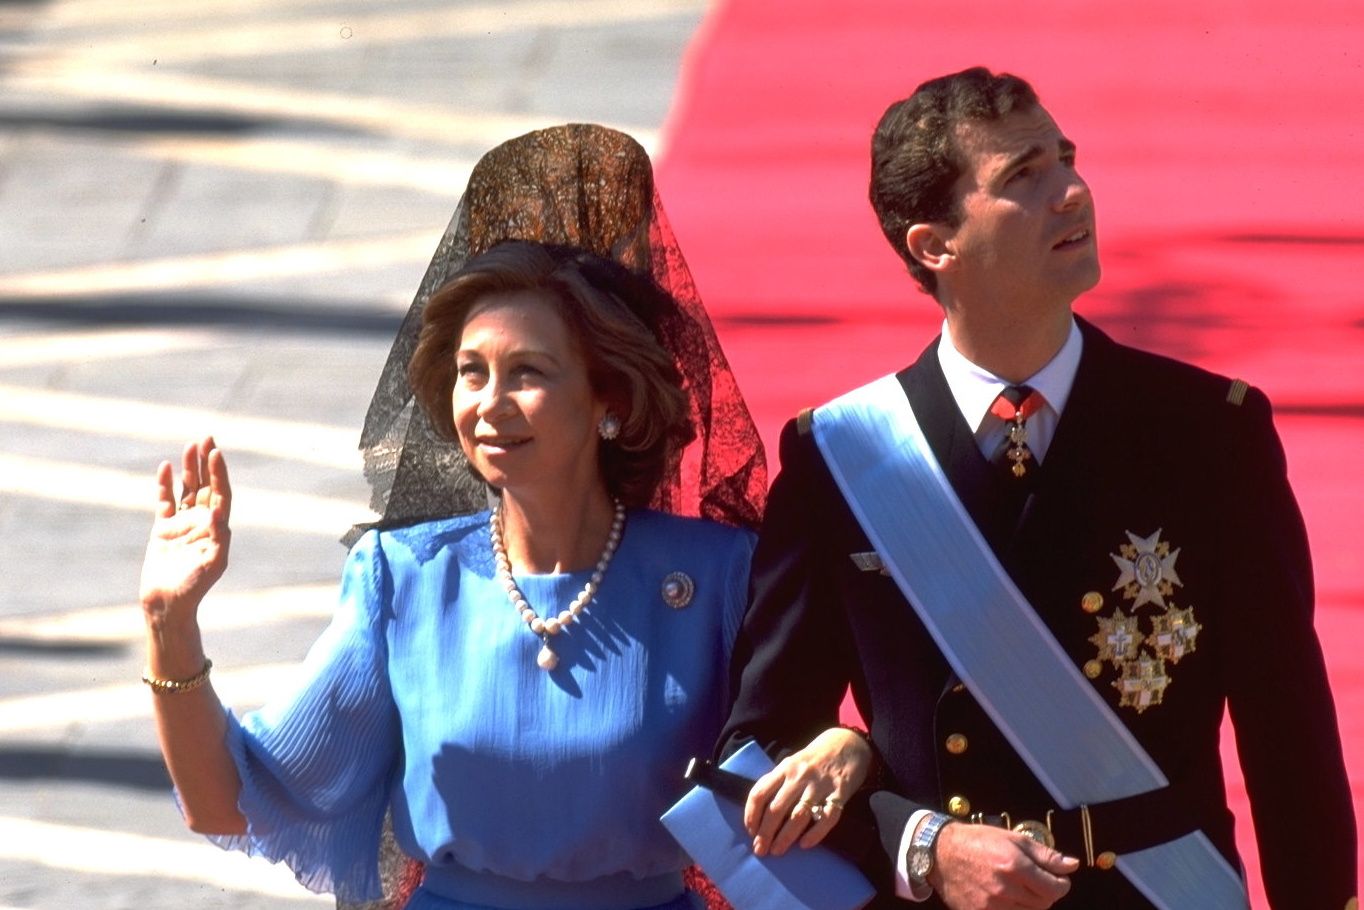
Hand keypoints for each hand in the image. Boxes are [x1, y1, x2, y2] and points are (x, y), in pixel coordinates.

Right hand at [139, 437, 232, 628]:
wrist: (168, 603)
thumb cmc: (194, 587)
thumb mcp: (212, 563)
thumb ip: (217, 536)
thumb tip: (218, 511)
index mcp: (217, 527)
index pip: (221, 493)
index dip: (219, 473)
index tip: (216, 452)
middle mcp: (202, 522)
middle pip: (206, 485)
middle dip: (207, 463)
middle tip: (208, 437)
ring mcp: (182, 524)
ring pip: (187, 489)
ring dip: (189, 468)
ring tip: (190, 445)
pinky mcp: (163, 530)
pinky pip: (164, 501)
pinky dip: (165, 485)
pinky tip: (165, 467)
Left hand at [744, 727, 872, 856]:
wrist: (848, 742)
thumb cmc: (815, 758)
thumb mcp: (793, 763)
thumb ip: (778, 782)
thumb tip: (759, 812)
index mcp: (785, 768)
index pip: (760, 793)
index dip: (751, 814)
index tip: (750, 831)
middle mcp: (800, 776)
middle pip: (777, 808)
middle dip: (765, 833)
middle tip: (760, 850)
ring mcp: (820, 784)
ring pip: (799, 815)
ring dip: (785, 837)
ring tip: (777, 850)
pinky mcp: (840, 792)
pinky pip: (827, 817)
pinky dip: (815, 833)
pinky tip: (805, 845)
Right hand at [929, 823, 1078, 908]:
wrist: (942, 853)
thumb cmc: (978, 842)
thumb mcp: (1013, 839)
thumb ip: (1045, 854)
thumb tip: (1071, 865)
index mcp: (1015, 866)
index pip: (1055, 888)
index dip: (1061, 883)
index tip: (1057, 879)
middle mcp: (1006, 888)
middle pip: (1044, 903)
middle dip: (1045, 892)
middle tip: (1034, 881)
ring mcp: (993, 905)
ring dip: (1030, 903)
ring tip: (1019, 888)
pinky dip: (1013, 909)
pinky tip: (1006, 898)